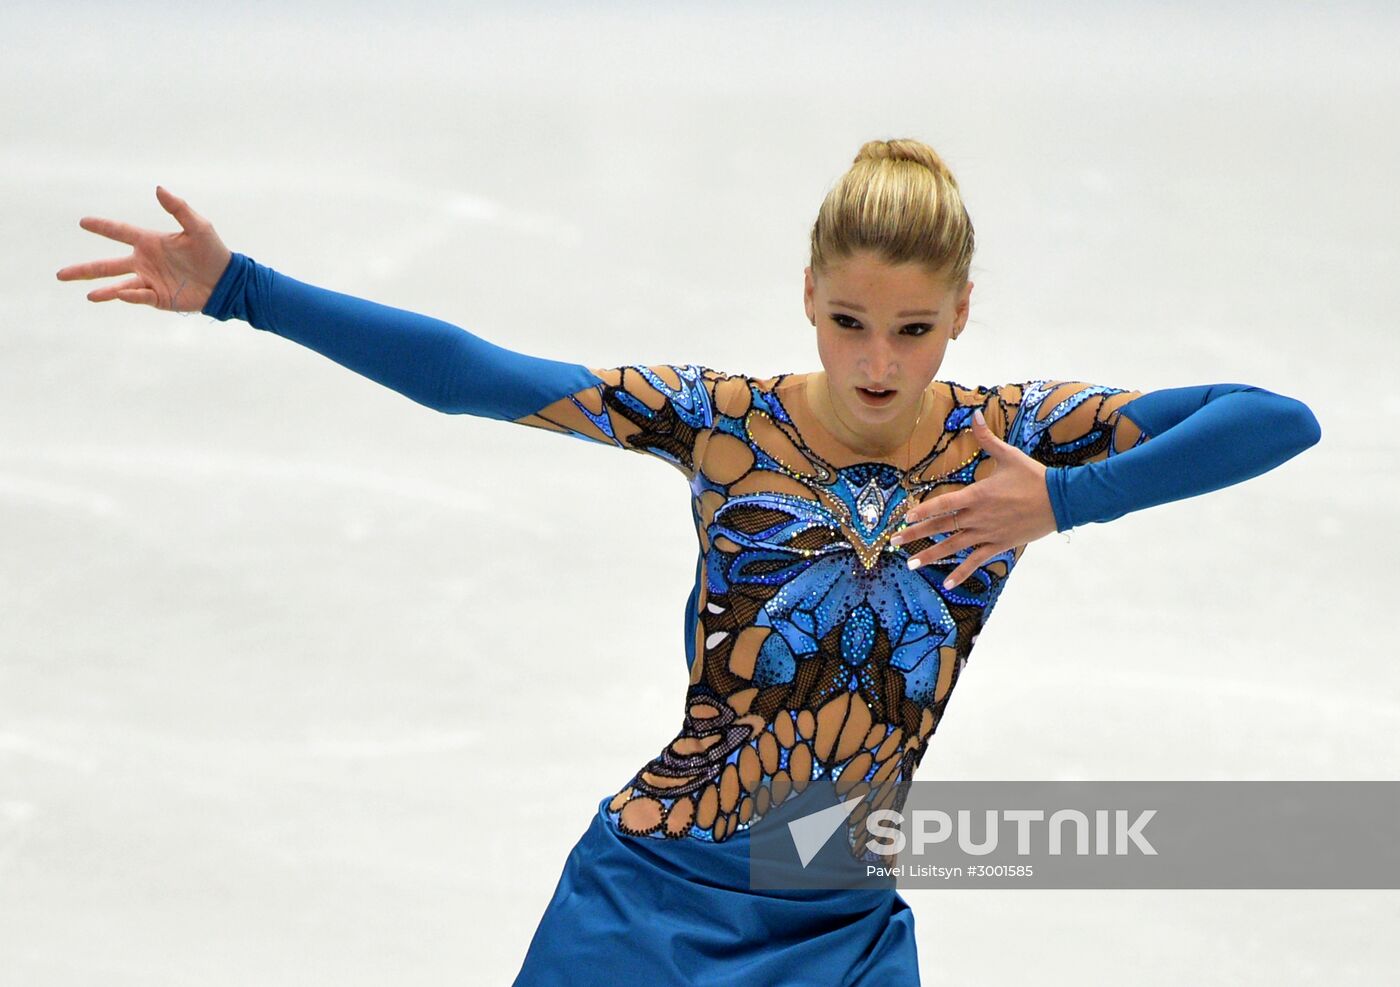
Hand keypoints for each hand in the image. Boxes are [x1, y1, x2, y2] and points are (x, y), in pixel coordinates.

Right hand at [55, 186, 231, 312]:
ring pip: (119, 285)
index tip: (83, 222)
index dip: (102, 227)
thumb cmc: (213, 251)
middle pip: (107, 266)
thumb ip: (178, 208)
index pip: (120, 232)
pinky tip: (120, 294)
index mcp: (150, 242)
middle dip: (84, 270)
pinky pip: (141, 296)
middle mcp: (144, 261)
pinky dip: (130, 295)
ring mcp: (150, 281)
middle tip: (60, 274)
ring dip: (103, 290)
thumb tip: (158, 189)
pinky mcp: (159, 297)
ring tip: (87, 293)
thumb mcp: (198, 226)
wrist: (227, 280)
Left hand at [893, 408, 1059, 588]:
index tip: (904, 517)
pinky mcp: (999, 545)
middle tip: (893, 542)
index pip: (942, 504)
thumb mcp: (1008, 455)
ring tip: (911, 564)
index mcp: (976, 494)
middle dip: (915, 534)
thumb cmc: (1032, 476)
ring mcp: (987, 533)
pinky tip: (946, 584)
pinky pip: (976, 561)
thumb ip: (986, 437)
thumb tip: (975, 413)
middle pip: (940, 527)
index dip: (921, 511)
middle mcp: (977, 516)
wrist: (1060, 500)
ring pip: (953, 547)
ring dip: (930, 555)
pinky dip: (961, 573)